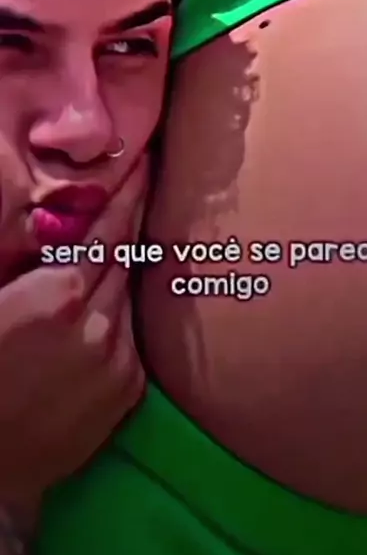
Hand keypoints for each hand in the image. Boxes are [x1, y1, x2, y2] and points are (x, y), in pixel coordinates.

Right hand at [0, 157, 147, 500]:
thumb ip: (29, 265)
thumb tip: (56, 234)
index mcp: (60, 296)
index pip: (109, 229)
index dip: (129, 191)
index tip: (148, 161)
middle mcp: (103, 324)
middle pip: (126, 257)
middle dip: (130, 224)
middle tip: (140, 188)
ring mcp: (123, 360)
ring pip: (129, 297)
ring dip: (122, 275)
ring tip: (114, 255)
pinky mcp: (131, 393)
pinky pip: (131, 337)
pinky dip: (119, 318)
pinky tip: (101, 314)